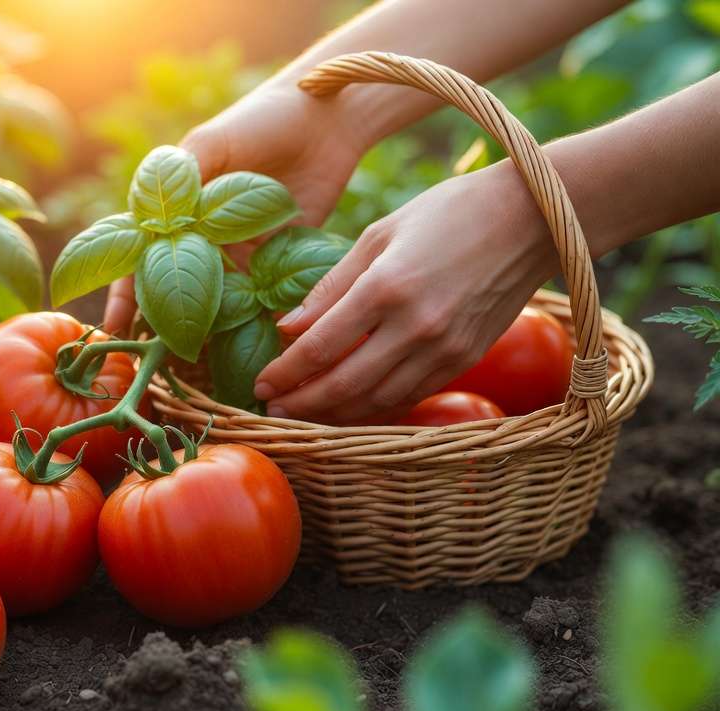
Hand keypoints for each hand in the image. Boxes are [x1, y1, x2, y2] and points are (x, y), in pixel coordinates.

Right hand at [102, 75, 372, 335]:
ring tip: (194, 361)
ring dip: (206, 328)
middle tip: (152, 357)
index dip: (125, 293)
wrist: (328, 117)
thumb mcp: (211, 143)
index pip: (141, 257)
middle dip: (161, 321)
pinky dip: (255, 319)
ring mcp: (240, 252)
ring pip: (216, 299)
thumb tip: (154, 224)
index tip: (115, 327)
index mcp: (178, 209)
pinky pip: (263, 297)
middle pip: (174, 286)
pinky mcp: (280, 260)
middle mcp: (204, 236)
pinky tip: (248, 345)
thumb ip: (181, 180)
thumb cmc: (260, 120)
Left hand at [254, 161, 558, 423]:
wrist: (533, 218)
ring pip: (377, 400)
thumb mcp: (379, 234)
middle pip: (344, 384)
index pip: (320, 347)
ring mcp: (444, 348)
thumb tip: (287, 328)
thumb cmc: (448, 213)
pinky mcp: (465, 358)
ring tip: (304, 414)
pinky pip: (410, 395)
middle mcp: (415, 325)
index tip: (261, 384)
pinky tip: (350, 408)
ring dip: (335, 414)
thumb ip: (331, 286)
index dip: (285, 372)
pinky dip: (375, 408)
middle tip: (272, 409)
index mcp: (385, 287)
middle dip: (302, 403)